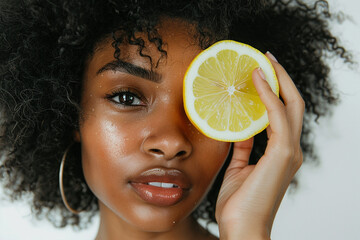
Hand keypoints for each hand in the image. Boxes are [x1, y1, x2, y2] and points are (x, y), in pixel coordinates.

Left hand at [215, 52, 303, 239]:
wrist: (242, 228)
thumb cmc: (240, 203)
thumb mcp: (239, 167)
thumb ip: (243, 147)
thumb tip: (239, 129)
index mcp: (281, 153)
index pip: (283, 114)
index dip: (275, 92)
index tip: (260, 74)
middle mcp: (291, 149)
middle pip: (292, 104)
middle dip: (281, 79)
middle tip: (265, 59)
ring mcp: (290, 151)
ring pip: (290, 105)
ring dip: (276, 81)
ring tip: (261, 63)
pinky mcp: (283, 154)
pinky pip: (276, 116)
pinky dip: (268, 95)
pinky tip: (255, 81)